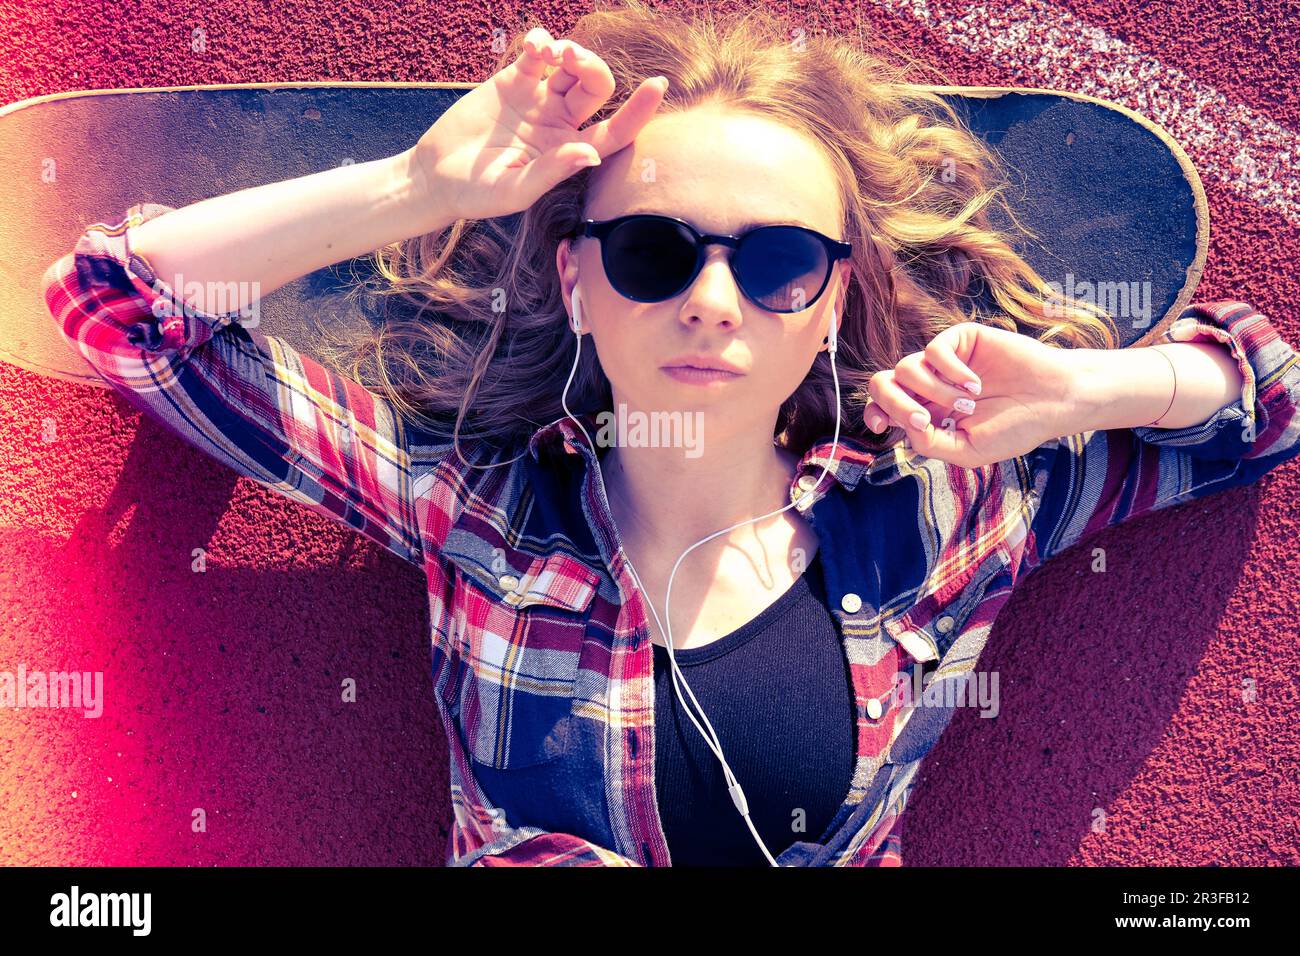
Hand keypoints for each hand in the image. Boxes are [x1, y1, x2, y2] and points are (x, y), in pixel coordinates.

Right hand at [411, 26, 668, 222]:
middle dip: (591, 67)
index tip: (658, 85)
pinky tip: (535, 44)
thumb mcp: (514, 190)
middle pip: (596, 88)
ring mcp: (538, 100)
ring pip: (570, 67)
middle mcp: (560, 124)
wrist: (434, 177)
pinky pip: (537, 54)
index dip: (638, 111)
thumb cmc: (476, 194)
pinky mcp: (513, 81)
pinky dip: (541, 41)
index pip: (615, 130)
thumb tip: (592, 153)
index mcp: (569, 153)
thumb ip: (552, 171)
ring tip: (548, 51)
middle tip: (569, 59)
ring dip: (569, 51)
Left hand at [863, 322, 1085, 468]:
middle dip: (893, 403)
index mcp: (927, 411)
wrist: (1054, 401)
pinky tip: (975, 384)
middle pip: (882, 383)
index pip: (883, 406)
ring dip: (935, 392)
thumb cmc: (1015, 429)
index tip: (882, 426)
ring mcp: (944, 361)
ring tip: (969, 404)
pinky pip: (934, 350)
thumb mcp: (968, 451)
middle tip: (926, 421)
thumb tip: (903, 428)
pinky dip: (950, 371)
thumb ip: (931, 444)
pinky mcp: (961, 339)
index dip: (874, 413)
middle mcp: (930, 385)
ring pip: (906, 368)